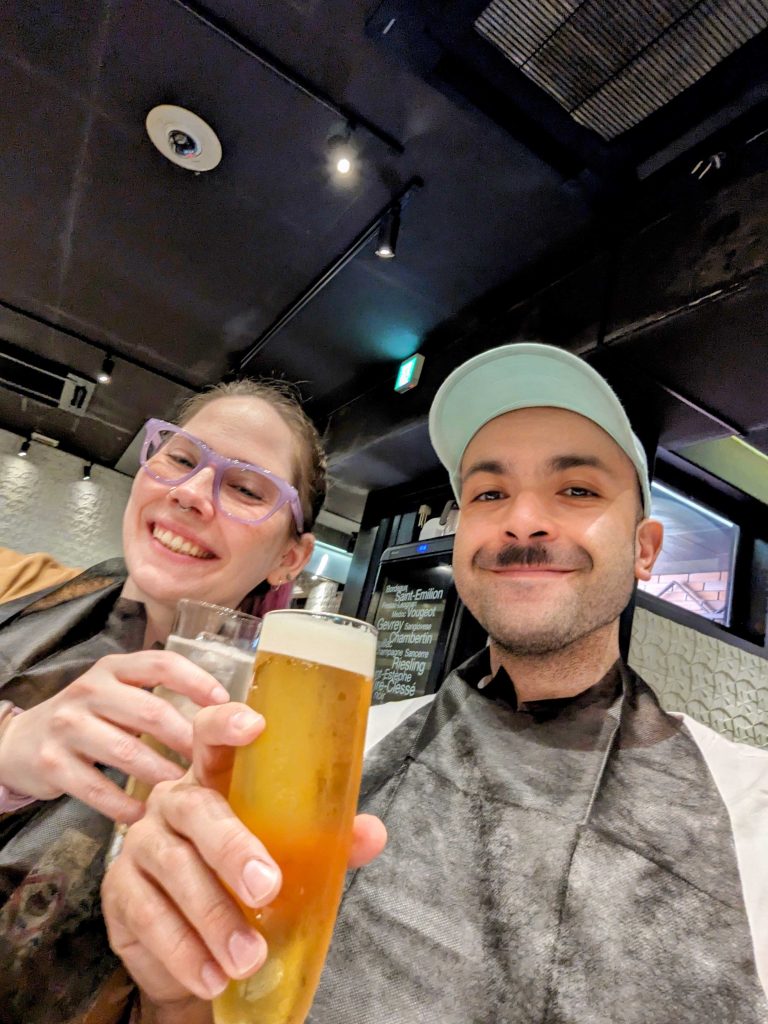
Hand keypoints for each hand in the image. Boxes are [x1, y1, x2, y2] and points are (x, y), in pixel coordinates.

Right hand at [0, 651, 229, 821]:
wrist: (21, 742)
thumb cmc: (89, 718)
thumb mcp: (116, 695)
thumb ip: (155, 698)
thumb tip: (221, 716)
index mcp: (113, 669)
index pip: (161, 664)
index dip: (196, 680)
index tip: (224, 702)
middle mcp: (89, 691)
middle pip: (150, 711)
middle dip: (186, 738)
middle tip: (212, 760)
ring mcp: (67, 726)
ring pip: (126, 752)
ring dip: (161, 773)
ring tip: (184, 788)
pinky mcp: (52, 764)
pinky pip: (96, 788)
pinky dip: (124, 804)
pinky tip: (143, 812)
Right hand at [101, 702, 386, 1008]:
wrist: (190, 944)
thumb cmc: (242, 879)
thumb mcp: (286, 855)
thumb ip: (326, 841)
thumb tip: (372, 833)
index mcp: (213, 778)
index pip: (211, 737)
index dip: (226, 724)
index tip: (254, 725)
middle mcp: (173, 801)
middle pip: (196, 809)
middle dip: (231, 847)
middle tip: (266, 887)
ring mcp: (142, 843)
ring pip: (174, 868)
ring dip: (213, 916)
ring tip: (247, 956)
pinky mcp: (120, 890)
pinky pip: (148, 915)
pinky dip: (183, 949)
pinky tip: (211, 974)